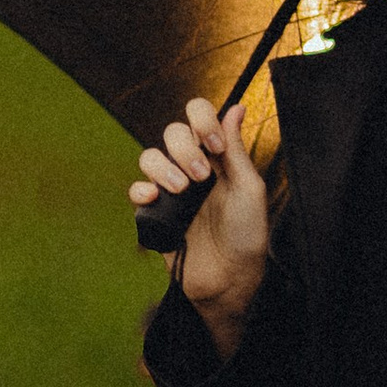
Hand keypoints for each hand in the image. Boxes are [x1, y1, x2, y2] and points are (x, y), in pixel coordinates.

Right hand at [128, 96, 269, 348]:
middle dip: (185, 149)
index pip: (199, 116)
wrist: (229, 279)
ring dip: (163, 167)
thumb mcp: (249, 188)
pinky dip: (141, 188)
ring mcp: (171, 190)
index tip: (215, 147)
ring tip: (182, 190)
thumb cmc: (247, 235)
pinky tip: (156, 198)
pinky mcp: (155, 213)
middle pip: (172, 132)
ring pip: (150, 156)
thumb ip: (236, 148)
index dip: (202, 120)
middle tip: (203, 177)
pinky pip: (136, 189)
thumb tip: (236, 107)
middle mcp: (193, 167)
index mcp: (217, 156)